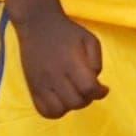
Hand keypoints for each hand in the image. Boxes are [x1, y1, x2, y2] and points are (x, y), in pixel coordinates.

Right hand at [18, 4, 106, 122]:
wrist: (37, 24)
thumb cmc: (67, 32)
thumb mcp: (90, 40)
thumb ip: (96, 61)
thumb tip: (95, 81)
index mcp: (71, 63)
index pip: (88, 88)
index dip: (100, 93)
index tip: (103, 89)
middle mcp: (55, 75)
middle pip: (75, 102)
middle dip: (87, 99)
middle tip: (87, 89)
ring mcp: (41, 83)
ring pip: (59, 111)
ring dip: (71, 106)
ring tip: (73, 94)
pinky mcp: (32, 87)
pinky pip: (43, 111)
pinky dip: (55, 111)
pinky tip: (61, 100)